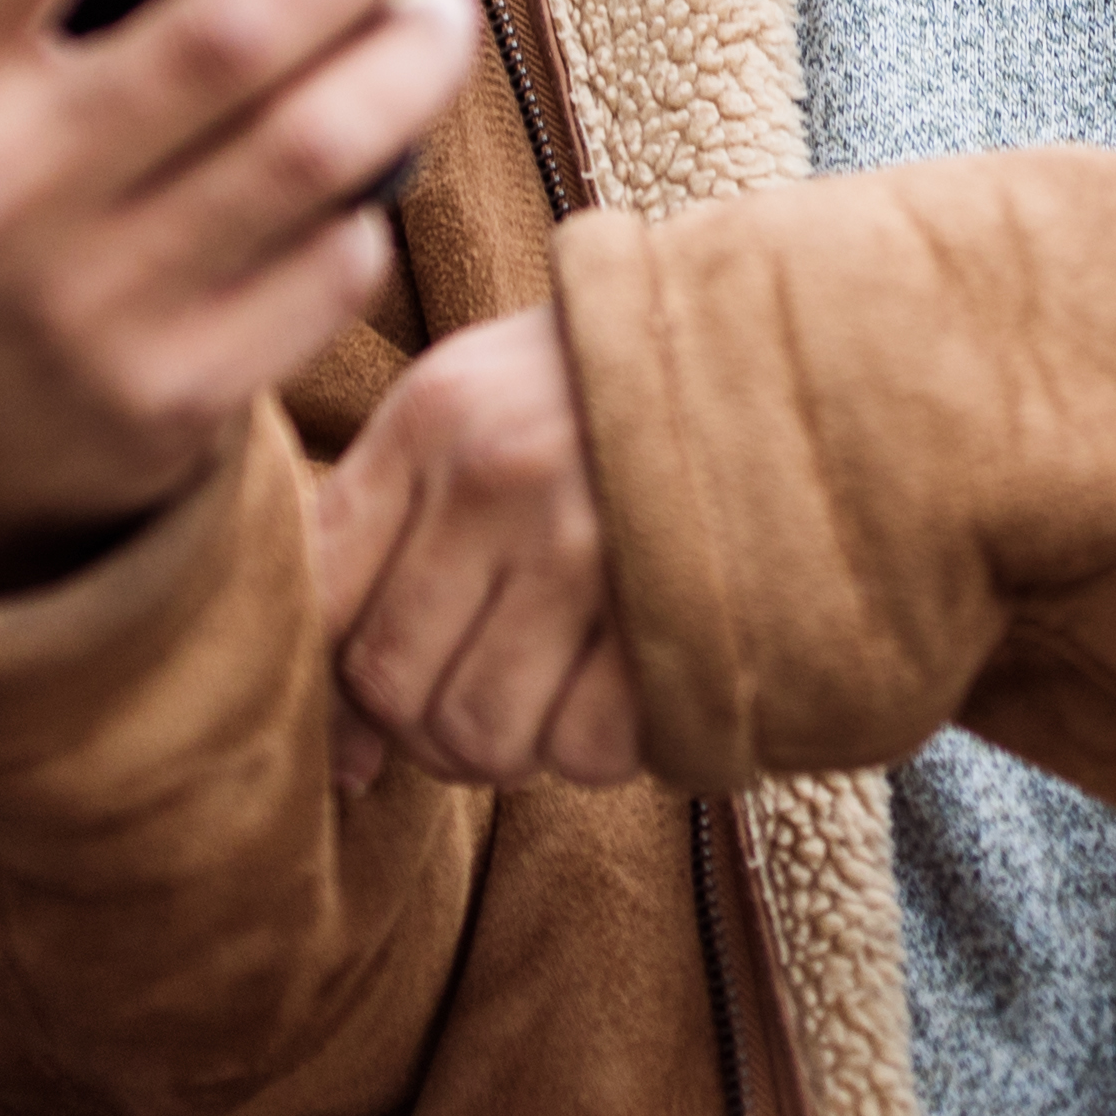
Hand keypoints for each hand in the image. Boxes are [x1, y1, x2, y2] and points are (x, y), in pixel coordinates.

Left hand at [315, 308, 639, 796]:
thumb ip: (388, 540)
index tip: (366, 716)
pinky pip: (588, 748)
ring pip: (484, 734)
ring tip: (554, 696)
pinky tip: (624, 691)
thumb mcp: (485, 410)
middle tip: (482, 706)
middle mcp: (502, 473)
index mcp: (437, 417)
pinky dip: (599, 750)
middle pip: (394, 685)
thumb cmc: (613, 398)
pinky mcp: (683, 607)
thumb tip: (344, 759)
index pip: (320, 594)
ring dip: (515, 748)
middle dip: (426, 731)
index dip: (329, 683)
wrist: (796, 355)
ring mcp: (596, 542)